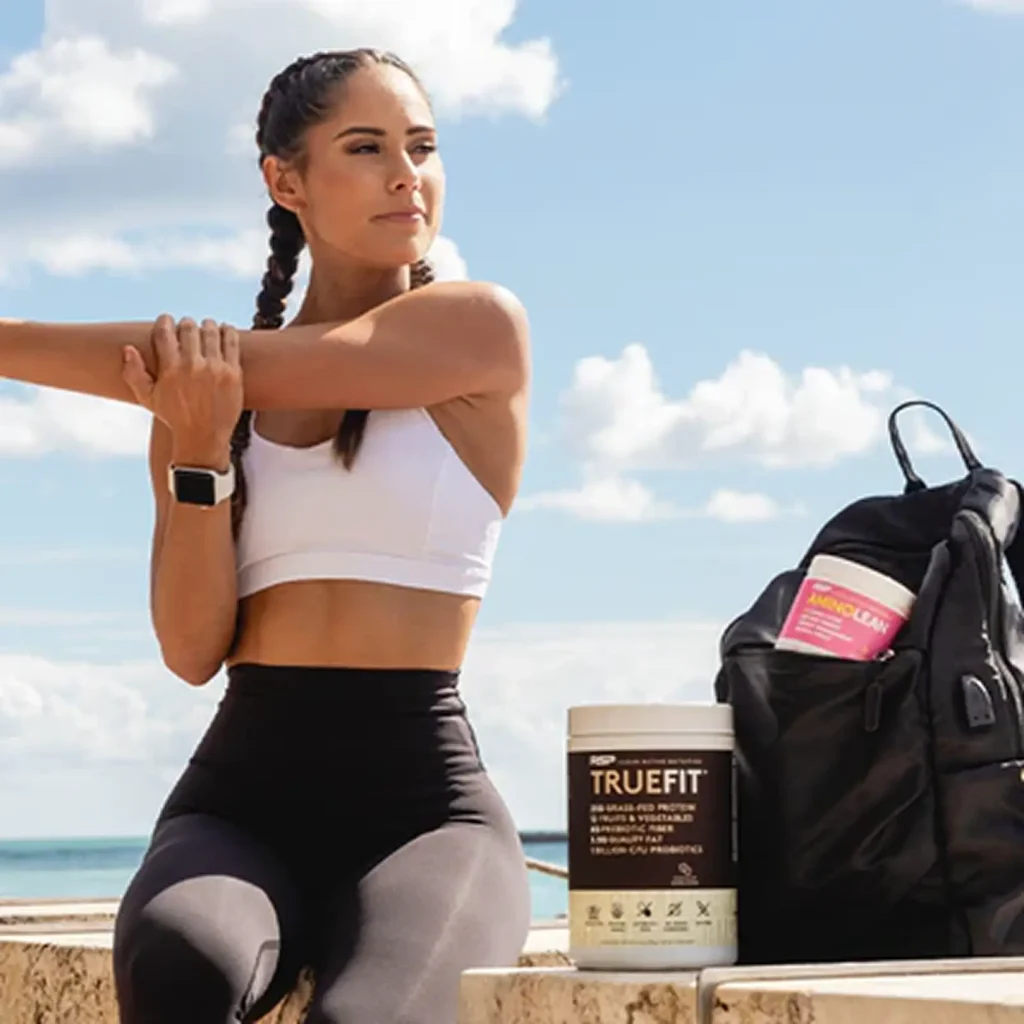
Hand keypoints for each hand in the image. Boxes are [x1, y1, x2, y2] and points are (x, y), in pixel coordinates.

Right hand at [123, 315, 242, 456]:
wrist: (204, 437)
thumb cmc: (175, 417)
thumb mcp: (148, 398)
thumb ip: (134, 373)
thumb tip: (128, 348)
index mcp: (170, 369)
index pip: (165, 332)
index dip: (165, 321)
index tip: (167, 320)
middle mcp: (193, 366)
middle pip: (189, 328)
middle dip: (186, 323)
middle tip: (187, 326)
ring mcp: (215, 368)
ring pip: (211, 331)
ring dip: (207, 325)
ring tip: (206, 326)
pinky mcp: (233, 373)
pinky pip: (232, 342)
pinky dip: (228, 331)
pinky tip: (225, 330)